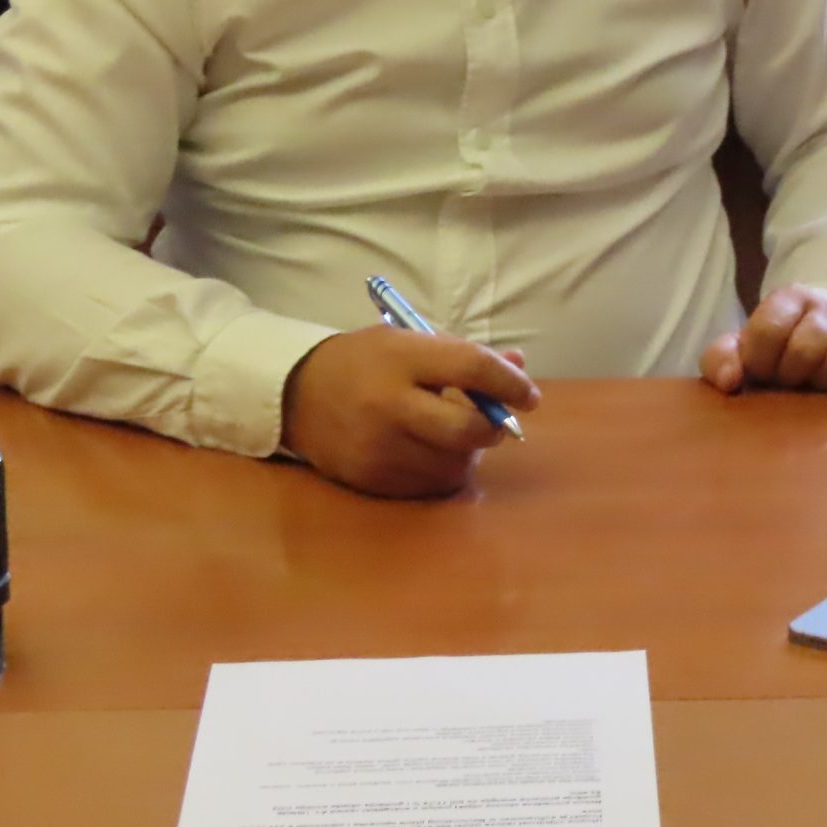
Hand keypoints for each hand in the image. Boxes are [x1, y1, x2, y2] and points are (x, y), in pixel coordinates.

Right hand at [280, 327, 539, 498]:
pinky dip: (441, 471)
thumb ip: (464, 355)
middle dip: (494, 427)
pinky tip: (432, 453)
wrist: (297, 392)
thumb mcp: (411, 341)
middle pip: (466, 428)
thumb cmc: (366, 360)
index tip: (529, 394)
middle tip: (498, 421)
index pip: (471, 368)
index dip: (509, 383)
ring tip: (457, 435)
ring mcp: (377, 447)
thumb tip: (519, 368)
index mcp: (402, 358)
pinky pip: (426, 486)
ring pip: (451, 464)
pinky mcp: (369, 478)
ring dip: (468, 452)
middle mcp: (389, 405)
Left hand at [701, 286, 826, 393]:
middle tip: (794, 382)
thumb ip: (721, 359)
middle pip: (807, 346)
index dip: (761, 362)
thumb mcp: (747, 351)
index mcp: (789, 300)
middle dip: (795, 375)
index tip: (765, 373)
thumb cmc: (784, 351)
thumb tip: (730, 381)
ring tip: (823, 385)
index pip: (768, 330)